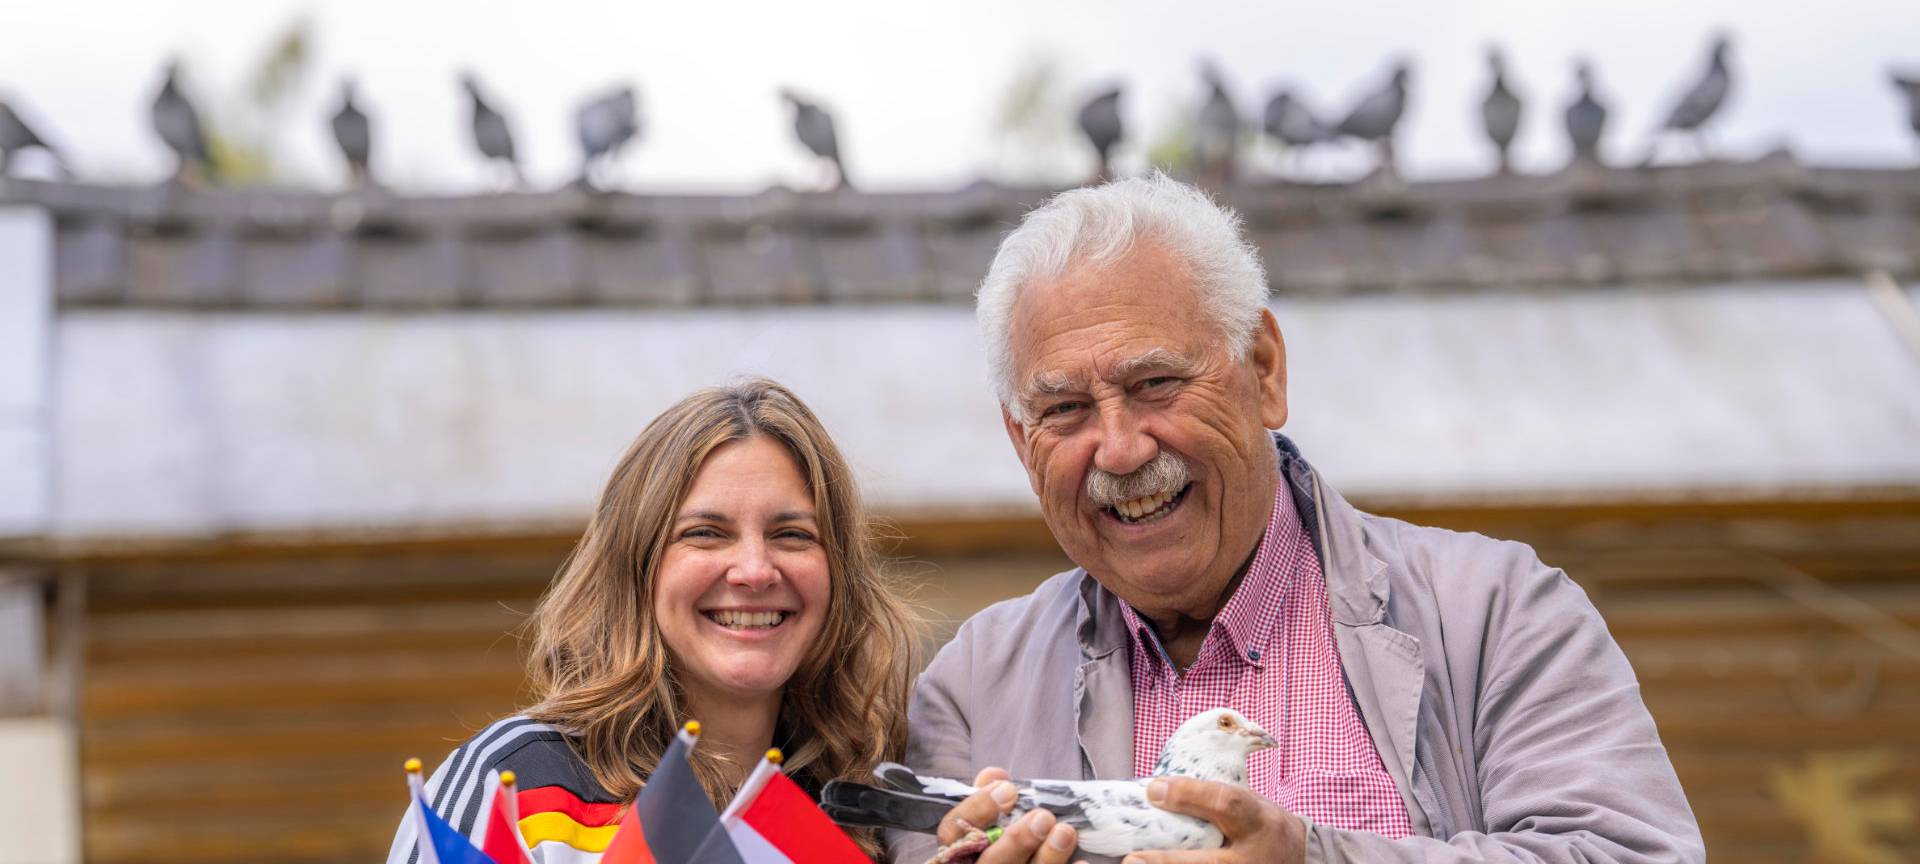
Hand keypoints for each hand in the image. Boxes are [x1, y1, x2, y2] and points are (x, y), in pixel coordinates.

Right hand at [934, 767, 1083, 863]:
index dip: (977, 810)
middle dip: (1017, 840)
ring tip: (1065, 832)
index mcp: (959, 852)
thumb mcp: (989, 820)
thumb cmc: (1001, 843)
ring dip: (1047, 857)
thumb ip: (988, 798)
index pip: (953, 833)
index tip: (1008, 790)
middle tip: (1043, 817)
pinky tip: (1081, 862)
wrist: (1018, 862)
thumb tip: (996, 777)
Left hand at [1121, 777, 1304, 863]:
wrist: (1297, 857)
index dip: (1190, 795)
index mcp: (1257, 821)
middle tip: (1131, 860)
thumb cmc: (1261, 825)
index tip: (1154, 789)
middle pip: (1209, 863)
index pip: (1226, 804)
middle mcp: (1250, 857)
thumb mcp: (1248, 802)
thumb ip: (1209, 798)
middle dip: (1168, 863)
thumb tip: (1154, 791)